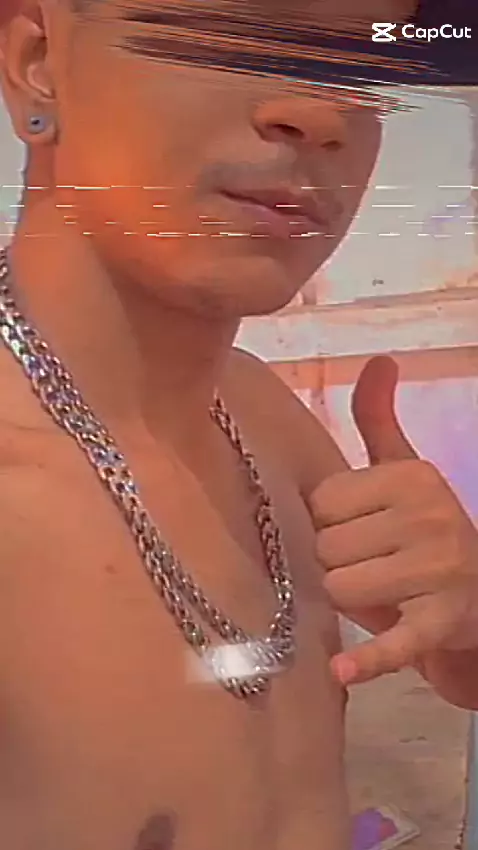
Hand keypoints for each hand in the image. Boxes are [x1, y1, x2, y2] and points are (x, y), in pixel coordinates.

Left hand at [309, 356, 477, 687]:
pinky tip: (342, 671)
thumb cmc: (427, 534)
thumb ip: (380, 420)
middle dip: (341, 566)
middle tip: (377, 569)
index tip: (363, 534)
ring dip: (353, 603)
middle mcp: (430, 514)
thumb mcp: (406, 472)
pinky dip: (369, 660)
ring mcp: (440, 570)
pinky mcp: (443, 624)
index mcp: (413, 477)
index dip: (332, 527)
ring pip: (340, 589)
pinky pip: (394, 642)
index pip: (321, 506)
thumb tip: (379, 359)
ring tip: (388, 595)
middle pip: (327, 549)